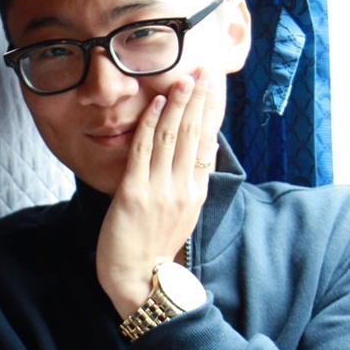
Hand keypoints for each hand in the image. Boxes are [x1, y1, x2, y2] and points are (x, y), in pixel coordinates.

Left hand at [96, 68, 224, 318]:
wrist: (138, 280)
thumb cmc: (154, 247)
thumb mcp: (181, 213)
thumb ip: (185, 182)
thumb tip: (190, 154)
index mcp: (197, 191)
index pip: (207, 141)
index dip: (211, 110)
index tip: (214, 83)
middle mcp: (183, 187)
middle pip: (194, 133)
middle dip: (200, 98)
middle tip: (204, 68)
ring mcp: (160, 190)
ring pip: (172, 137)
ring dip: (178, 104)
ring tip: (183, 77)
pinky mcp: (134, 193)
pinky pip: (143, 151)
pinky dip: (150, 124)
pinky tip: (156, 104)